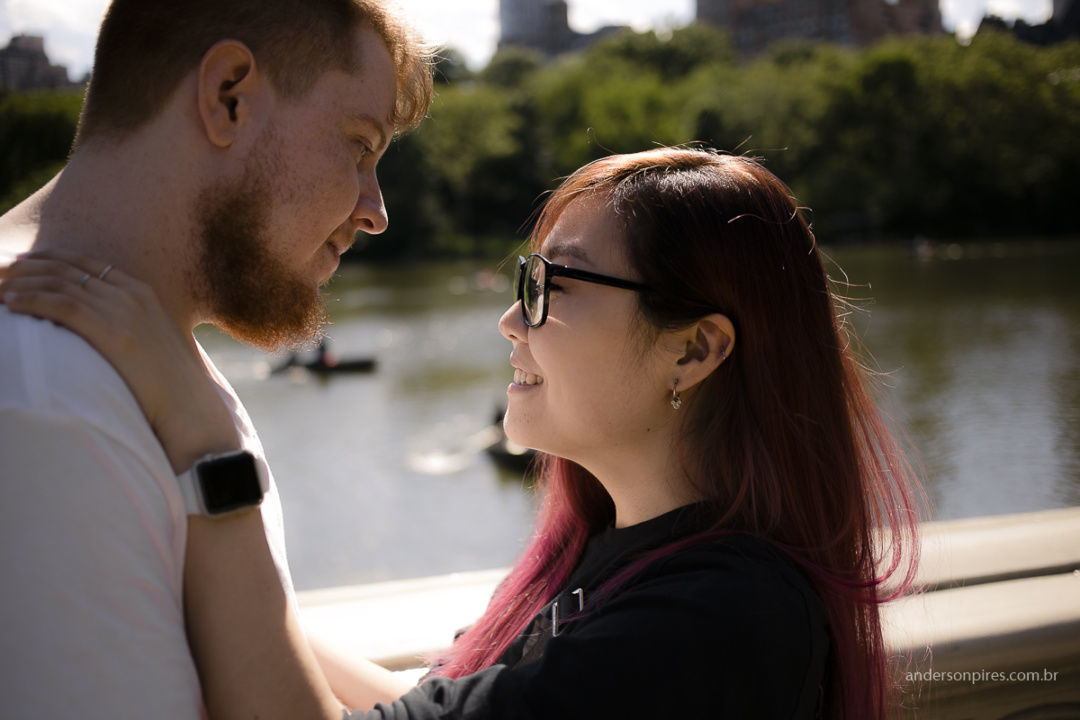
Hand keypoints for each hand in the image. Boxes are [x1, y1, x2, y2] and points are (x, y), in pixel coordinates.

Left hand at [0, 250, 238, 471]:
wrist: (190, 410)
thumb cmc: (169, 387)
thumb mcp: (150, 344)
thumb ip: (126, 327)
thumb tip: (97, 330)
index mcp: (143, 293)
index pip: (86, 264)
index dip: (49, 260)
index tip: (23, 265)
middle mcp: (133, 295)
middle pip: (67, 268)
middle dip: (27, 267)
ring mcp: (125, 311)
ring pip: (59, 282)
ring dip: (21, 282)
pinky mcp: (114, 333)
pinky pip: (62, 304)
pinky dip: (31, 300)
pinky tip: (10, 304)